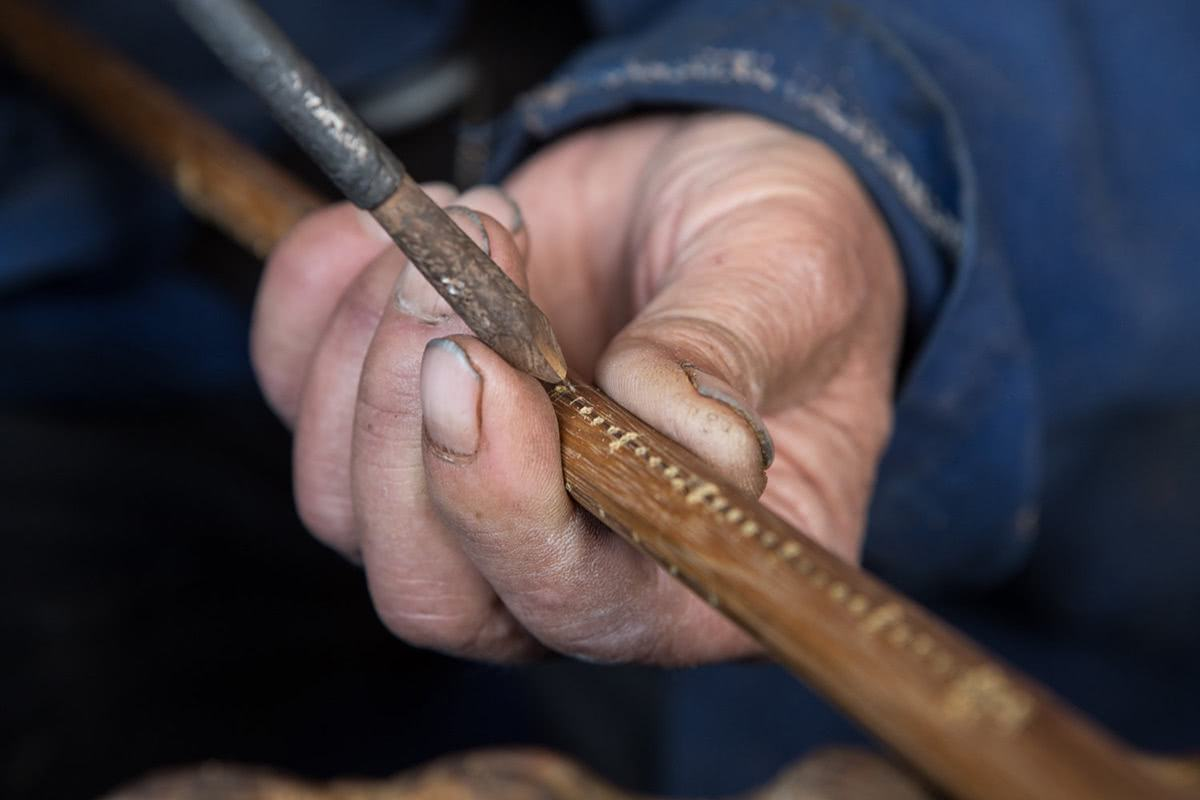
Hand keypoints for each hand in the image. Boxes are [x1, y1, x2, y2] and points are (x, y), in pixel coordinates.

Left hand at [251, 113, 903, 663]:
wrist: (709, 179)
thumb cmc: (784, 248)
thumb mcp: (788, 279)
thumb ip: (728, 352)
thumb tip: (669, 422)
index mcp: (692, 565)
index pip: (574, 606)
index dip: (504, 506)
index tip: (484, 363)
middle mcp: (574, 565)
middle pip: (428, 589)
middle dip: (407, 430)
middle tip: (452, 279)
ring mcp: (475, 503)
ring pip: (344, 509)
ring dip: (366, 355)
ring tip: (461, 227)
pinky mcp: (404, 422)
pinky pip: (296, 401)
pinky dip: (308, 308)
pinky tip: (374, 231)